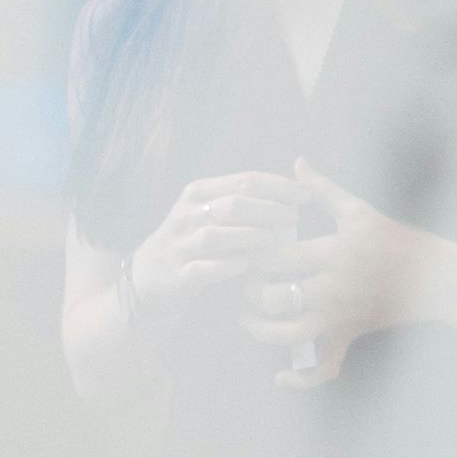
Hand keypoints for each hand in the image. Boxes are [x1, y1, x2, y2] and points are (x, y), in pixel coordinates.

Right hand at [130, 171, 308, 322]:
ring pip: (216, 236)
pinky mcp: (177, 275)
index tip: (307, 195)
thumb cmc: (195, 240)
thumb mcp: (212, 210)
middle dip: (269, 209)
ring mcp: (179, 245)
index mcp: (199, 192)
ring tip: (275, 239)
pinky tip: (247, 264)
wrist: (149, 277)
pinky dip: (227, 266)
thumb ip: (246, 197)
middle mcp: (187, 214)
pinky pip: (203, 269)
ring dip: (250, 236)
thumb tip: (298, 184)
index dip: (280, 186)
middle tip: (294, 218)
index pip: (245, 180)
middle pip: (233, 204)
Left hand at [240, 158, 437, 388]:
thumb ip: (323, 189)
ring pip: (287, 334)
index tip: (245, 247)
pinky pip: (323, 367)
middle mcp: (332, 288)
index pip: (276, 256)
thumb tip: (297, 164)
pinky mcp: (348, 335)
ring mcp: (339, 316)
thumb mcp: (358, 210)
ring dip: (260, 330)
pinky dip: (300, 378)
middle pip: (272, 297)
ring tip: (249, 317)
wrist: (434, 276)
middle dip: (249, 291)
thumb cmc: (394, 238)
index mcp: (333, 252)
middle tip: (244, 280)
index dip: (252, 254)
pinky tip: (279, 376)